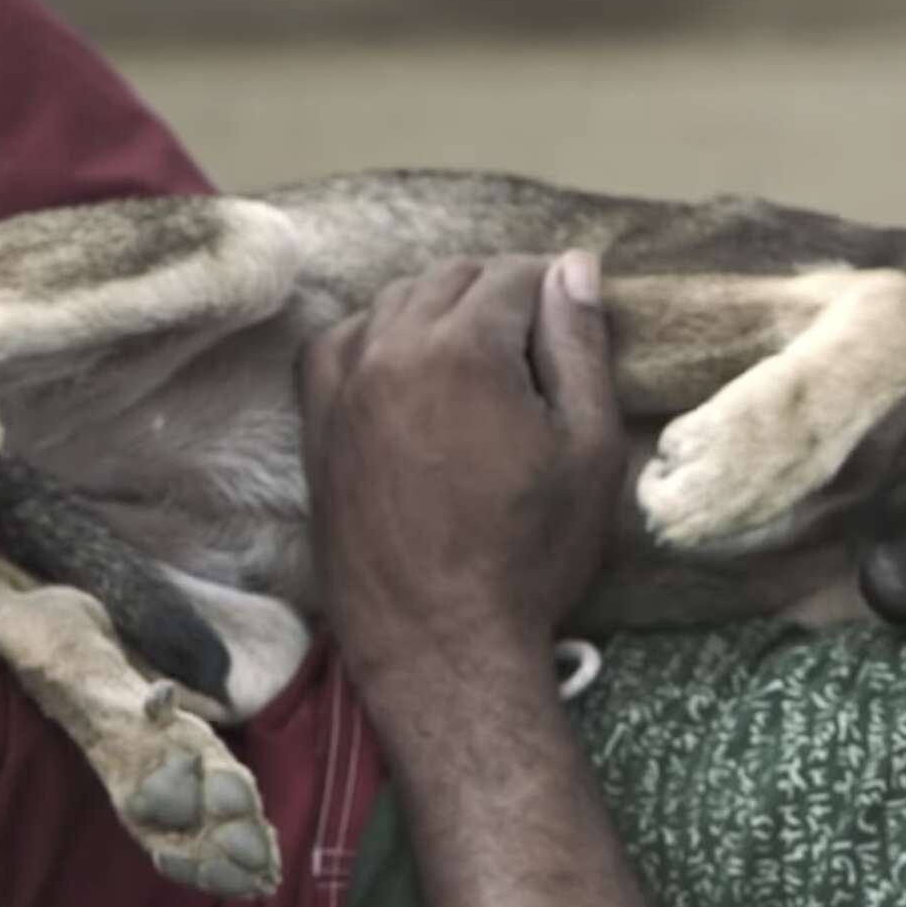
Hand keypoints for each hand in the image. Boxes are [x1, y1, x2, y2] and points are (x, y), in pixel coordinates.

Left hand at [298, 252, 625, 671]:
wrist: (438, 641)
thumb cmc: (530, 552)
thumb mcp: (588, 449)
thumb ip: (581, 347)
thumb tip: (573, 265)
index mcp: (466, 349)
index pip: (514, 274)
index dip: (553, 285)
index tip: (572, 315)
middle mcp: (393, 349)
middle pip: (451, 277)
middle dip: (498, 291)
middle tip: (535, 338)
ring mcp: (345, 385)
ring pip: (394, 302)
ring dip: (441, 307)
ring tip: (479, 352)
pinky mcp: (317, 423)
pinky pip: (340, 342)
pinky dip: (378, 335)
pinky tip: (406, 363)